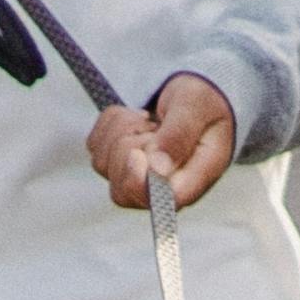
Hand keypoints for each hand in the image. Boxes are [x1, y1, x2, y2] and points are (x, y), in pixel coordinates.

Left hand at [91, 74, 239, 212]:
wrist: (195, 95)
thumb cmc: (204, 103)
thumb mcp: (197, 107)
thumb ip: (179, 135)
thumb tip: (158, 169)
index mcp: (189, 185)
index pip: (155, 204)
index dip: (138, 180)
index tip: (138, 152)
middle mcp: (160, 192)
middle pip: (121, 188)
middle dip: (130, 145)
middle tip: (155, 125)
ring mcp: (136, 181)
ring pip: (103, 164)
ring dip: (122, 129)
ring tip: (149, 119)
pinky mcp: (116, 163)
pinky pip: (95, 145)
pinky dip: (111, 123)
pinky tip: (136, 118)